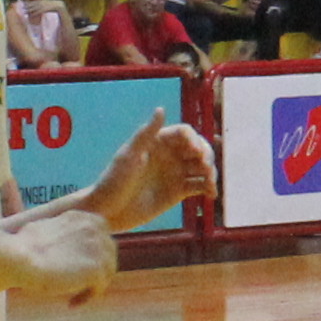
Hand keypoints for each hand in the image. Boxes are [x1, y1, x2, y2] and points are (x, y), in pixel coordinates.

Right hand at [16, 205, 122, 303]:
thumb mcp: (45, 227)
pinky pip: (99, 287)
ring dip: (92, 285)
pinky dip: (87, 297)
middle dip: (95, 270)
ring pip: (107, 272)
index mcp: (84, 217)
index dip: (90, 255)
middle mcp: (96, 228)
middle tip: (78, 284)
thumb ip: (61, 232)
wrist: (20, 258)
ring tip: (73, 297)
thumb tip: (58, 242)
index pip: (100, 238)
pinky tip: (71, 303)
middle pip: (108, 254)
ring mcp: (99, 248)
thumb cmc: (21, 246)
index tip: (75, 268)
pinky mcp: (97, 268)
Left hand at [90, 118, 213, 230]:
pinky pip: (199, 186)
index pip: (184, 133)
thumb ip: (146, 133)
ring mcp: (176, 173)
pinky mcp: (179, 191)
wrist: (108, 212)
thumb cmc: (114, 180)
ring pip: (202, 167)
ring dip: (211, 172)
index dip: (194, 139)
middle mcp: (170, 155)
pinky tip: (211, 194)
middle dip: (206, 155)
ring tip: (210, 183)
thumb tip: (160, 109)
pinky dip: (209, 188)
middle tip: (205, 167)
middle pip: (198, 148)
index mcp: (159, 142)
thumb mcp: (129, 156)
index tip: (195, 151)